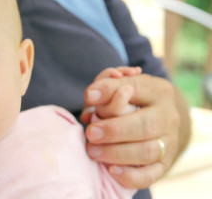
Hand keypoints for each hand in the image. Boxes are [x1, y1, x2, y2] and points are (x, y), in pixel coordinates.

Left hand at [80, 74, 187, 188]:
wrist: (160, 118)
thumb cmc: (132, 98)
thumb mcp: (121, 84)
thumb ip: (106, 85)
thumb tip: (91, 96)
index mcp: (158, 91)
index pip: (137, 88)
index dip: (111, 91)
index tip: (89, 97)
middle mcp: (168, 116)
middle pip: (146, 125)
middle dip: (114, 130)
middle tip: (91, 133)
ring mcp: (170, 142)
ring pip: (147, 152)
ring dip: (116, 153)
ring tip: (93, 151)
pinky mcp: (165, 164)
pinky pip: (151, 175)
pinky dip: (130, 176)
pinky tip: (111, 170)